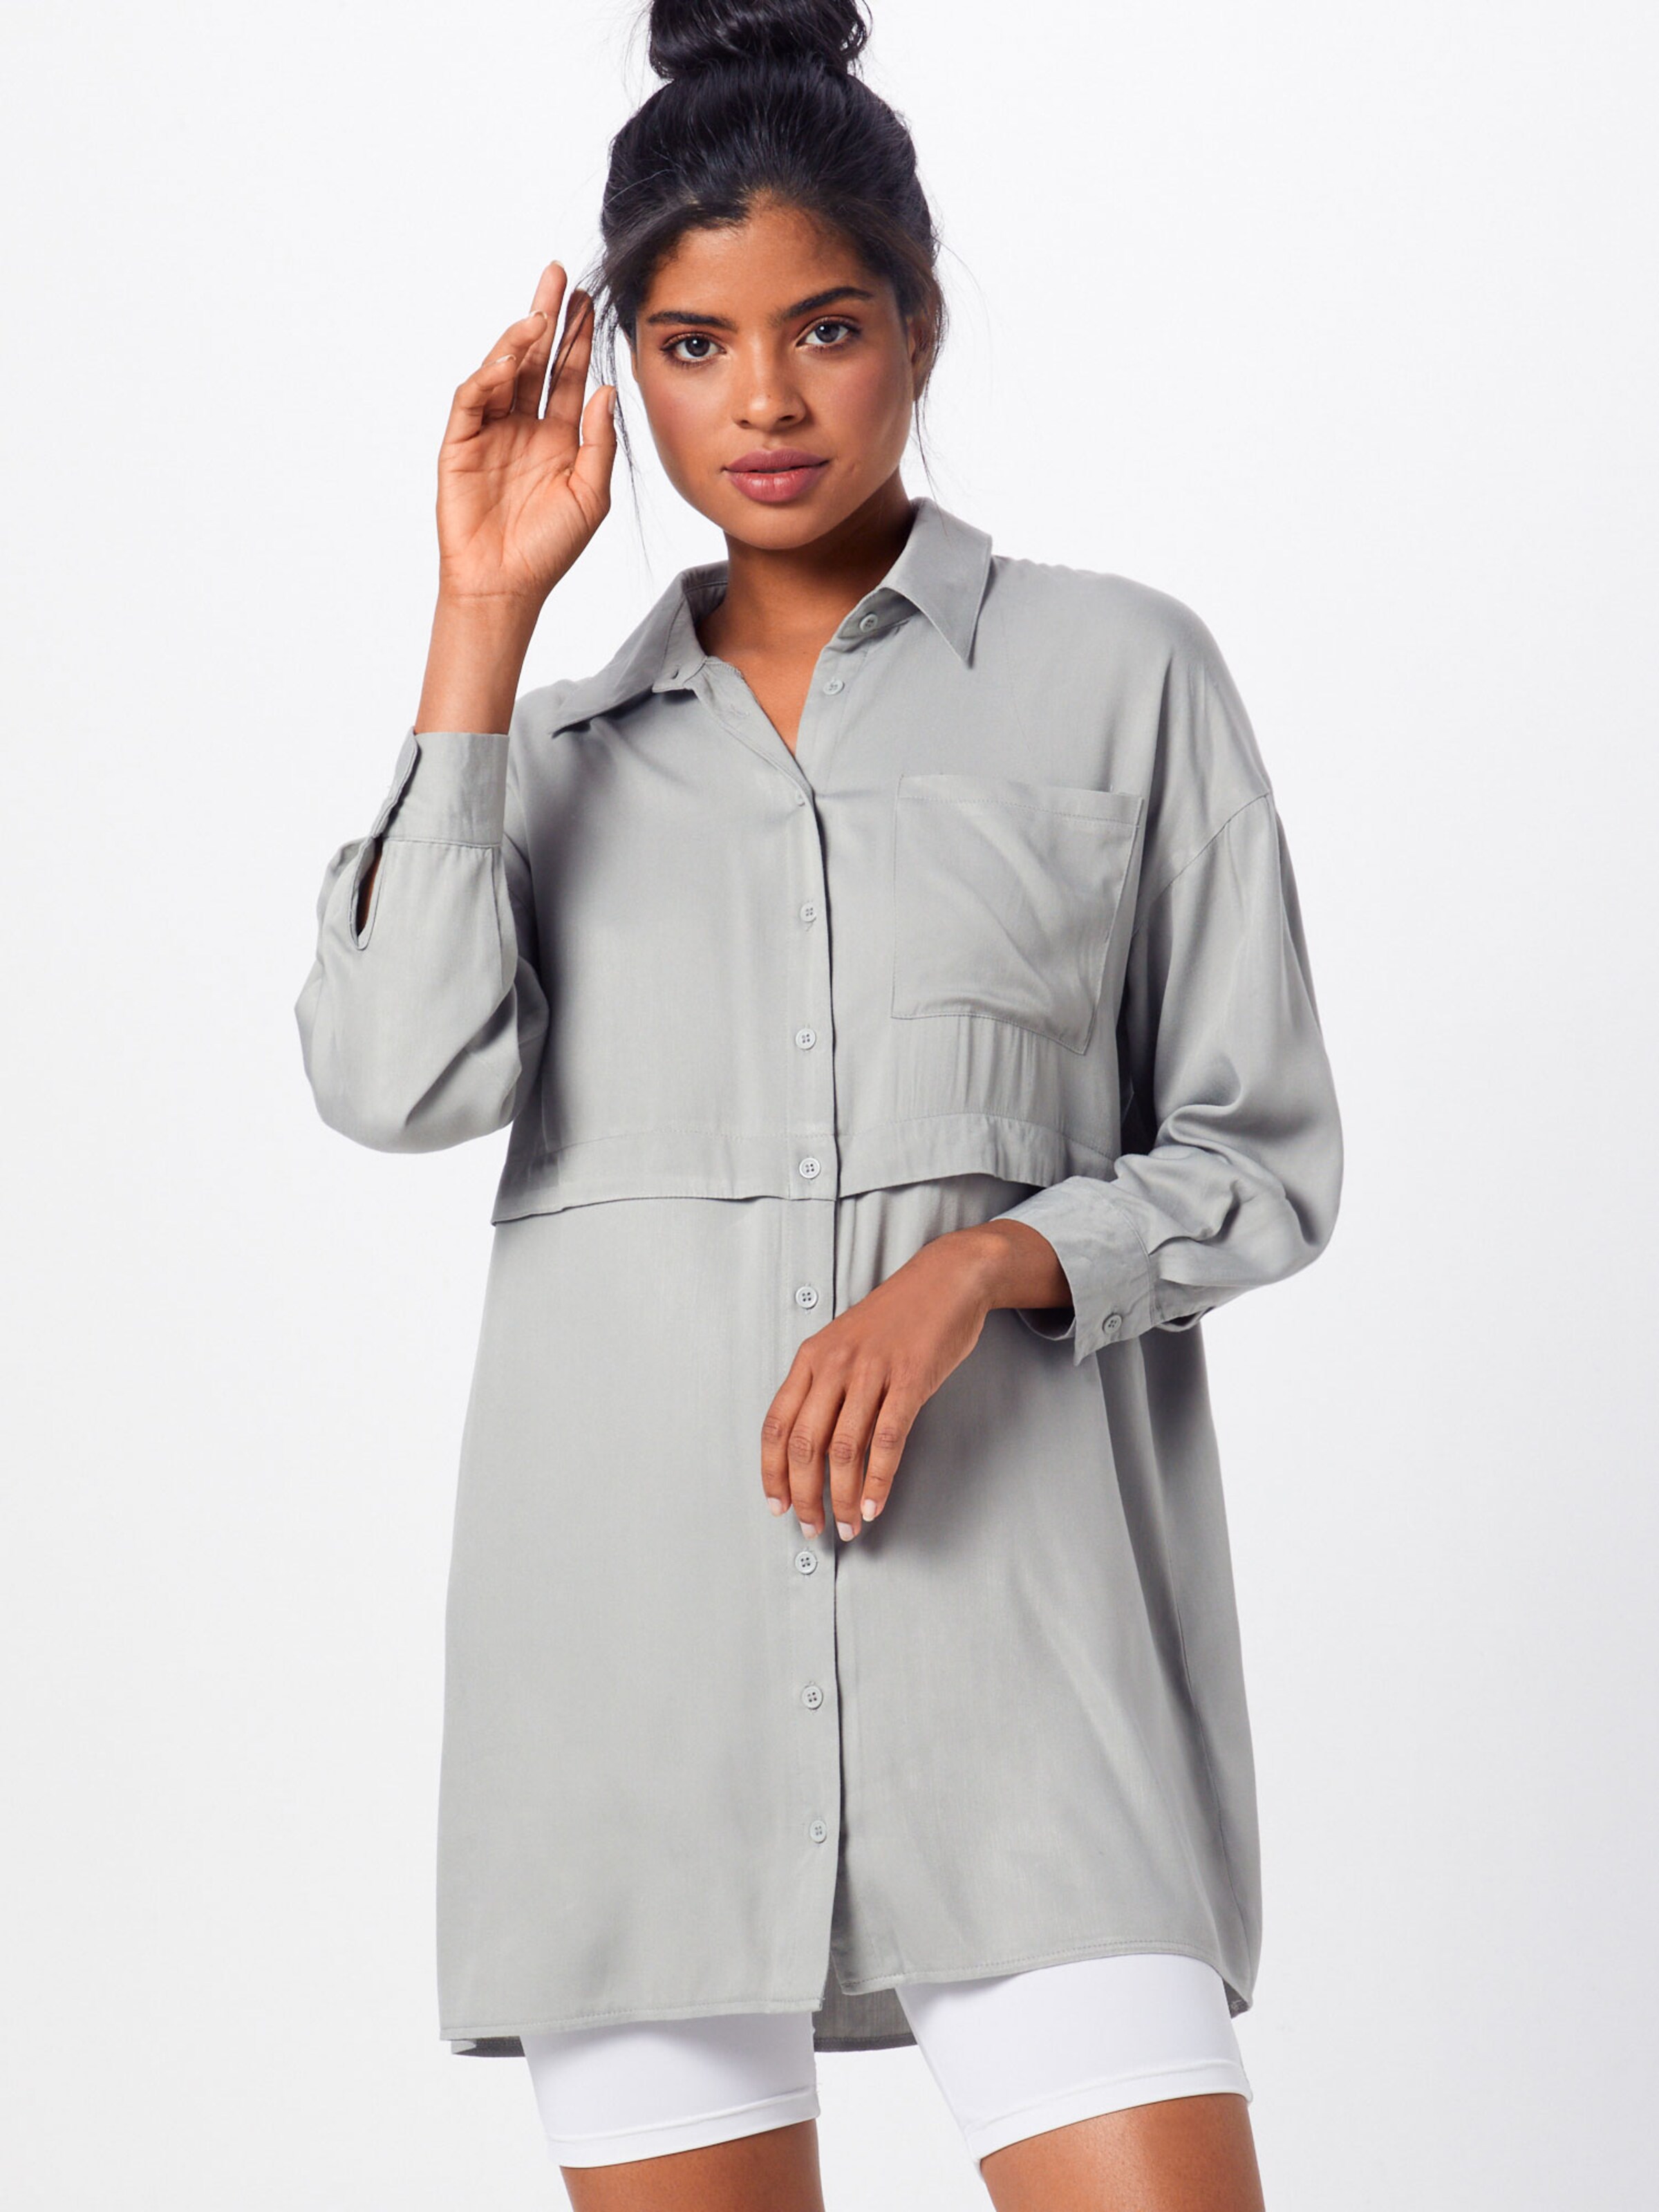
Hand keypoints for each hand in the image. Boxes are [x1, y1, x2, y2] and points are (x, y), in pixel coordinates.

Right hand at [434, 260, 617, 610]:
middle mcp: (524, 426)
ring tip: (538, 315)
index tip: (589, 302)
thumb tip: (608, 391)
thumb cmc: (550, 548)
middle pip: (535, 361)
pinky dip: (485, 377)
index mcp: (558, 437)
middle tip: (557, 276)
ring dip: (518, 341)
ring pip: (502, 373)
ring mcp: (490, 432)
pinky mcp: (459, 444)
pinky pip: (471, 401)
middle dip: (546, 318)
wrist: (507, 584)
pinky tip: (505, 361)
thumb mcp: (591, 495)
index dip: (578, 340)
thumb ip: (600, 443)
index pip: (569, 376)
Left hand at [758, 1221, 1066, 1539]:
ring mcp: (873, 1372)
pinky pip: (888, 1441)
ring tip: (846, 1526)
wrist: (946, 1279)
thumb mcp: (846, 1343)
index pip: (777, 1425)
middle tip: (811, 1526)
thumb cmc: (897, 1316)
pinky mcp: (910, 1380)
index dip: (772, 1472)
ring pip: (845, 1450)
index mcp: (811, 1357)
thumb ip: (827, 1388)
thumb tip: (815, 1449)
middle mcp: (835, 1364)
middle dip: (804, 1495)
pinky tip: (873, 1504)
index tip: (776, 1504)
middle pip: (806, 1444)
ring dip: (842, 1498)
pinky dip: (878, 1481)